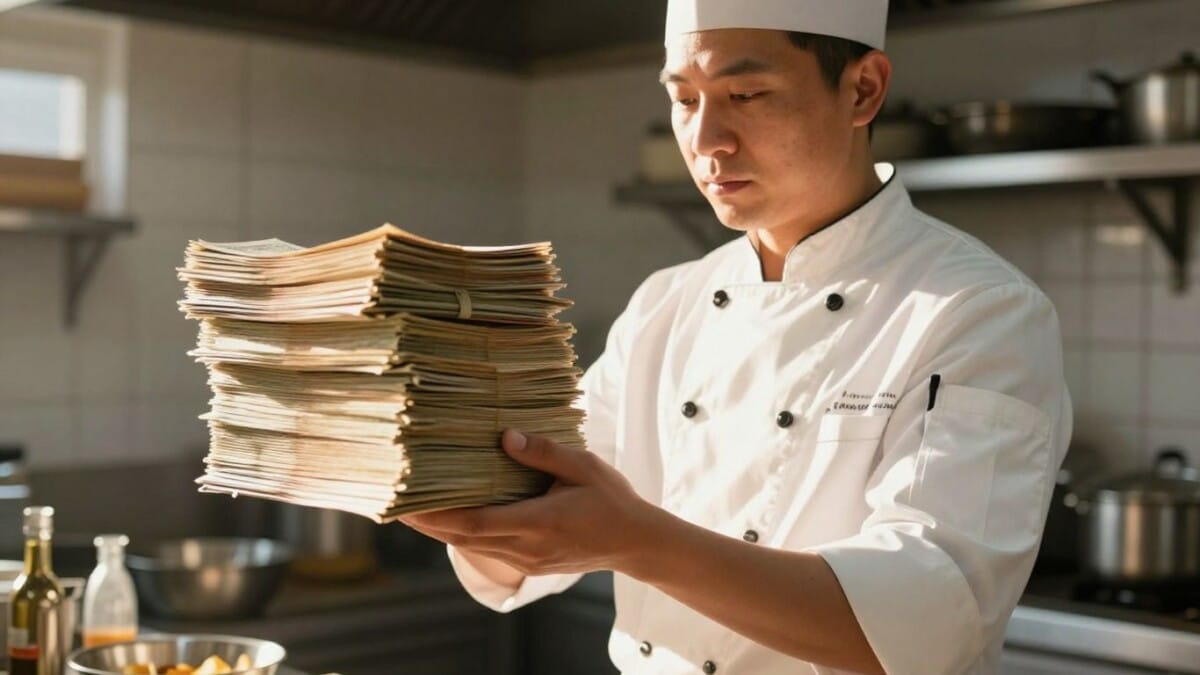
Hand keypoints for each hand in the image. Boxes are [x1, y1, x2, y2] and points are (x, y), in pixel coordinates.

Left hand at [399, 429, 656, 576]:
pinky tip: (446, 518)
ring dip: (438, 529)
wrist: (635, 541)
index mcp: (539, 523)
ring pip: (470, 546)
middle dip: (425, 523)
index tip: (408, 500)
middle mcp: (526, 547)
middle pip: (462, 538)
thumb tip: (507, 437)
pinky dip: (460, 533)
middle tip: (391, 503)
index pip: (476, 522)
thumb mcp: (584, 466)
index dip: (438, 513)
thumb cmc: (611, 499)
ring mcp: (526, 559)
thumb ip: (545, 452)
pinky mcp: (528, 561)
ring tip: (407, 509)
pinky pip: (484, 548)